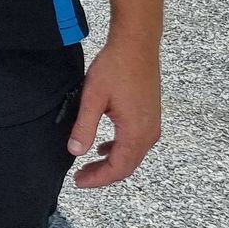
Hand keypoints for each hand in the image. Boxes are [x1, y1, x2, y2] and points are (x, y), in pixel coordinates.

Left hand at [67, 36, 161, 186]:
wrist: (137, 45)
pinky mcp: (151, 116)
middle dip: (104, 174)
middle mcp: (149, 133)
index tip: (78, 182)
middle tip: (80, 177)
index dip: (98, 178)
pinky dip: (120, 149)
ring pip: (132, 155)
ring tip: (89, 165)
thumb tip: (75, 151)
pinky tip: (105, 147)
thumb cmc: (115, 68)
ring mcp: (153, 125)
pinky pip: (136, 142)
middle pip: (127, 166)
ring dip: (112, 163)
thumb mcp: (93, 97)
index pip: (118, 168)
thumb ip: (85, 126)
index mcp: (136, 132)